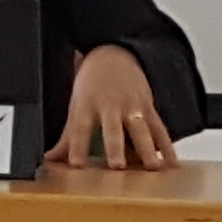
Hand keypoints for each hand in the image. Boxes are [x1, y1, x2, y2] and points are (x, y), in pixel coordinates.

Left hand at [45, 46, 177, 169]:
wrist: (114, 54)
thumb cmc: (92, 84)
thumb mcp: (76, 106)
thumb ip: (67, 138)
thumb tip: (50, 160)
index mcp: (87, 105)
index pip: (79, 128)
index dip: (77, 147)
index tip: (76, 165)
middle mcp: (110, 106)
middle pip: (113, 129)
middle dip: (115, 147)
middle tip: (117, 166)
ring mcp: (132, 106)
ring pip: (141, 129)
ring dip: (147, 149)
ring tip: (153, 167)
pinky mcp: (148, 107)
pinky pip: (159, 129)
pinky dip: (166, 146)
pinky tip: (171, 163)